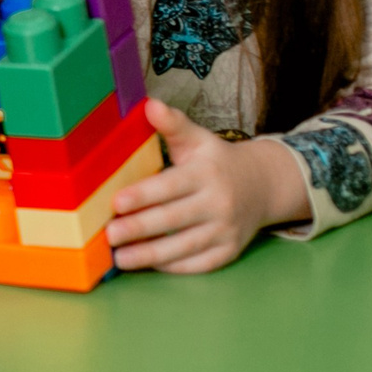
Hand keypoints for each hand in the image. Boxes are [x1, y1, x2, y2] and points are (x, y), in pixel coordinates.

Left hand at [107, 100, 311, 273]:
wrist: (262, 185)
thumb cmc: (216, 160)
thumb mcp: (197, 138)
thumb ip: (172, 124)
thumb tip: (149, 104)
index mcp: (207, 174)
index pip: (171, 186)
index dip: (143, 195)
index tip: (116, 203)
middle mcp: (219, 203)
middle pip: (174, 219)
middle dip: (140, 229)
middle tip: (109, 235)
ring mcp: (226, 230)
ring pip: (185, 247)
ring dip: (150, 255)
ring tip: (120, 258)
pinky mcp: (229, 251)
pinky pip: (200, 263)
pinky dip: (174, 267)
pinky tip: (148, 265)